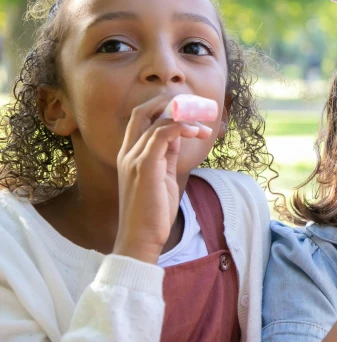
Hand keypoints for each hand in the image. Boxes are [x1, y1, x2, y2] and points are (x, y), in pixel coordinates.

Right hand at [113, 94, 212, 263]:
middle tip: (196, 107)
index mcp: (129, 155)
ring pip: (158, 122)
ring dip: (186, 120)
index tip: (190, 112)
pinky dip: (181, 127)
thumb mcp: (163, 177)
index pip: (141, 118)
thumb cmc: (153, 212)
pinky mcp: (144, 166)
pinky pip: (163, 134)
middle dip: (169, 103)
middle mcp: (127, 153)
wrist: (141, 239)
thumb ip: (167, 155)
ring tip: (204, 129)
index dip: (164, 108)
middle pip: (142, 111)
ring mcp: (133, 158)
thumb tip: (179, 134)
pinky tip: (196, 133)